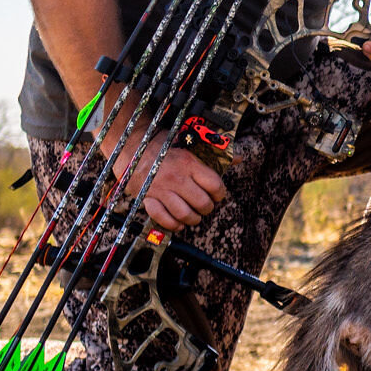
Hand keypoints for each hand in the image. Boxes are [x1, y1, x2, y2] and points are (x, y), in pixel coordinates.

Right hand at [105, 140, 226, 229]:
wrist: (132, 146)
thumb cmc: (163, 147)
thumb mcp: (189, 146)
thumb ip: (214, 155)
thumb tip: (238, 158)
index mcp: (189, 163)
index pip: (215, 185)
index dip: (220, 194)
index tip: (217, 195)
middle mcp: (176, 177)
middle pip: (202, 203)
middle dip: (207, 208)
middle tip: (205, 206)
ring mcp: (161, 189)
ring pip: (185, 214)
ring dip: (193, 219)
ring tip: (193, 216)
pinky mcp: (147, 198)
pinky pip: (162, 218)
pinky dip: (173, 224)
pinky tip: (178, 222)